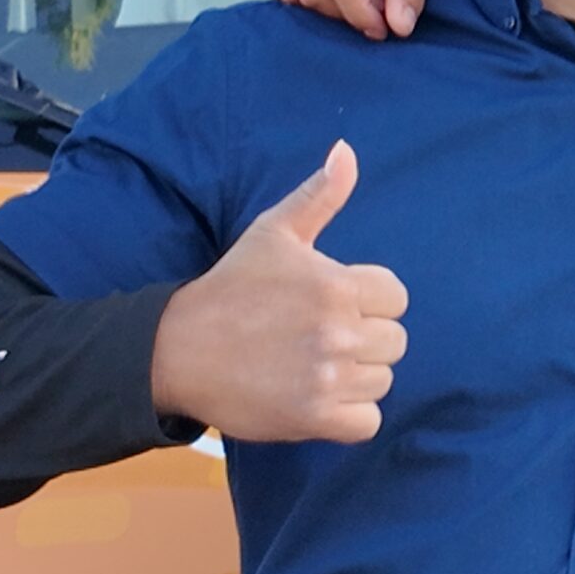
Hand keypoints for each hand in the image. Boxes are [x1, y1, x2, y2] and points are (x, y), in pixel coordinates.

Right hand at [151, 141, 408, 441]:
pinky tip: (319, 397)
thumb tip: (347, 149)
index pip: (396, 298)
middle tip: (320, 337)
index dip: (369, 302)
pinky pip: (367, 424)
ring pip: (382, 382)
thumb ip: (320, 195)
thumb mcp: (274, 232)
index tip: (333, 304)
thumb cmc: (232, 287)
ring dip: (357, 379)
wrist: (178, 349)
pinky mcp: (314, 417)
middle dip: (365, 340)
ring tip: (315, 366)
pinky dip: (350, 417)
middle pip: (394, 342)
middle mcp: (338, 331)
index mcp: (337, 284)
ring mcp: (327, 377)